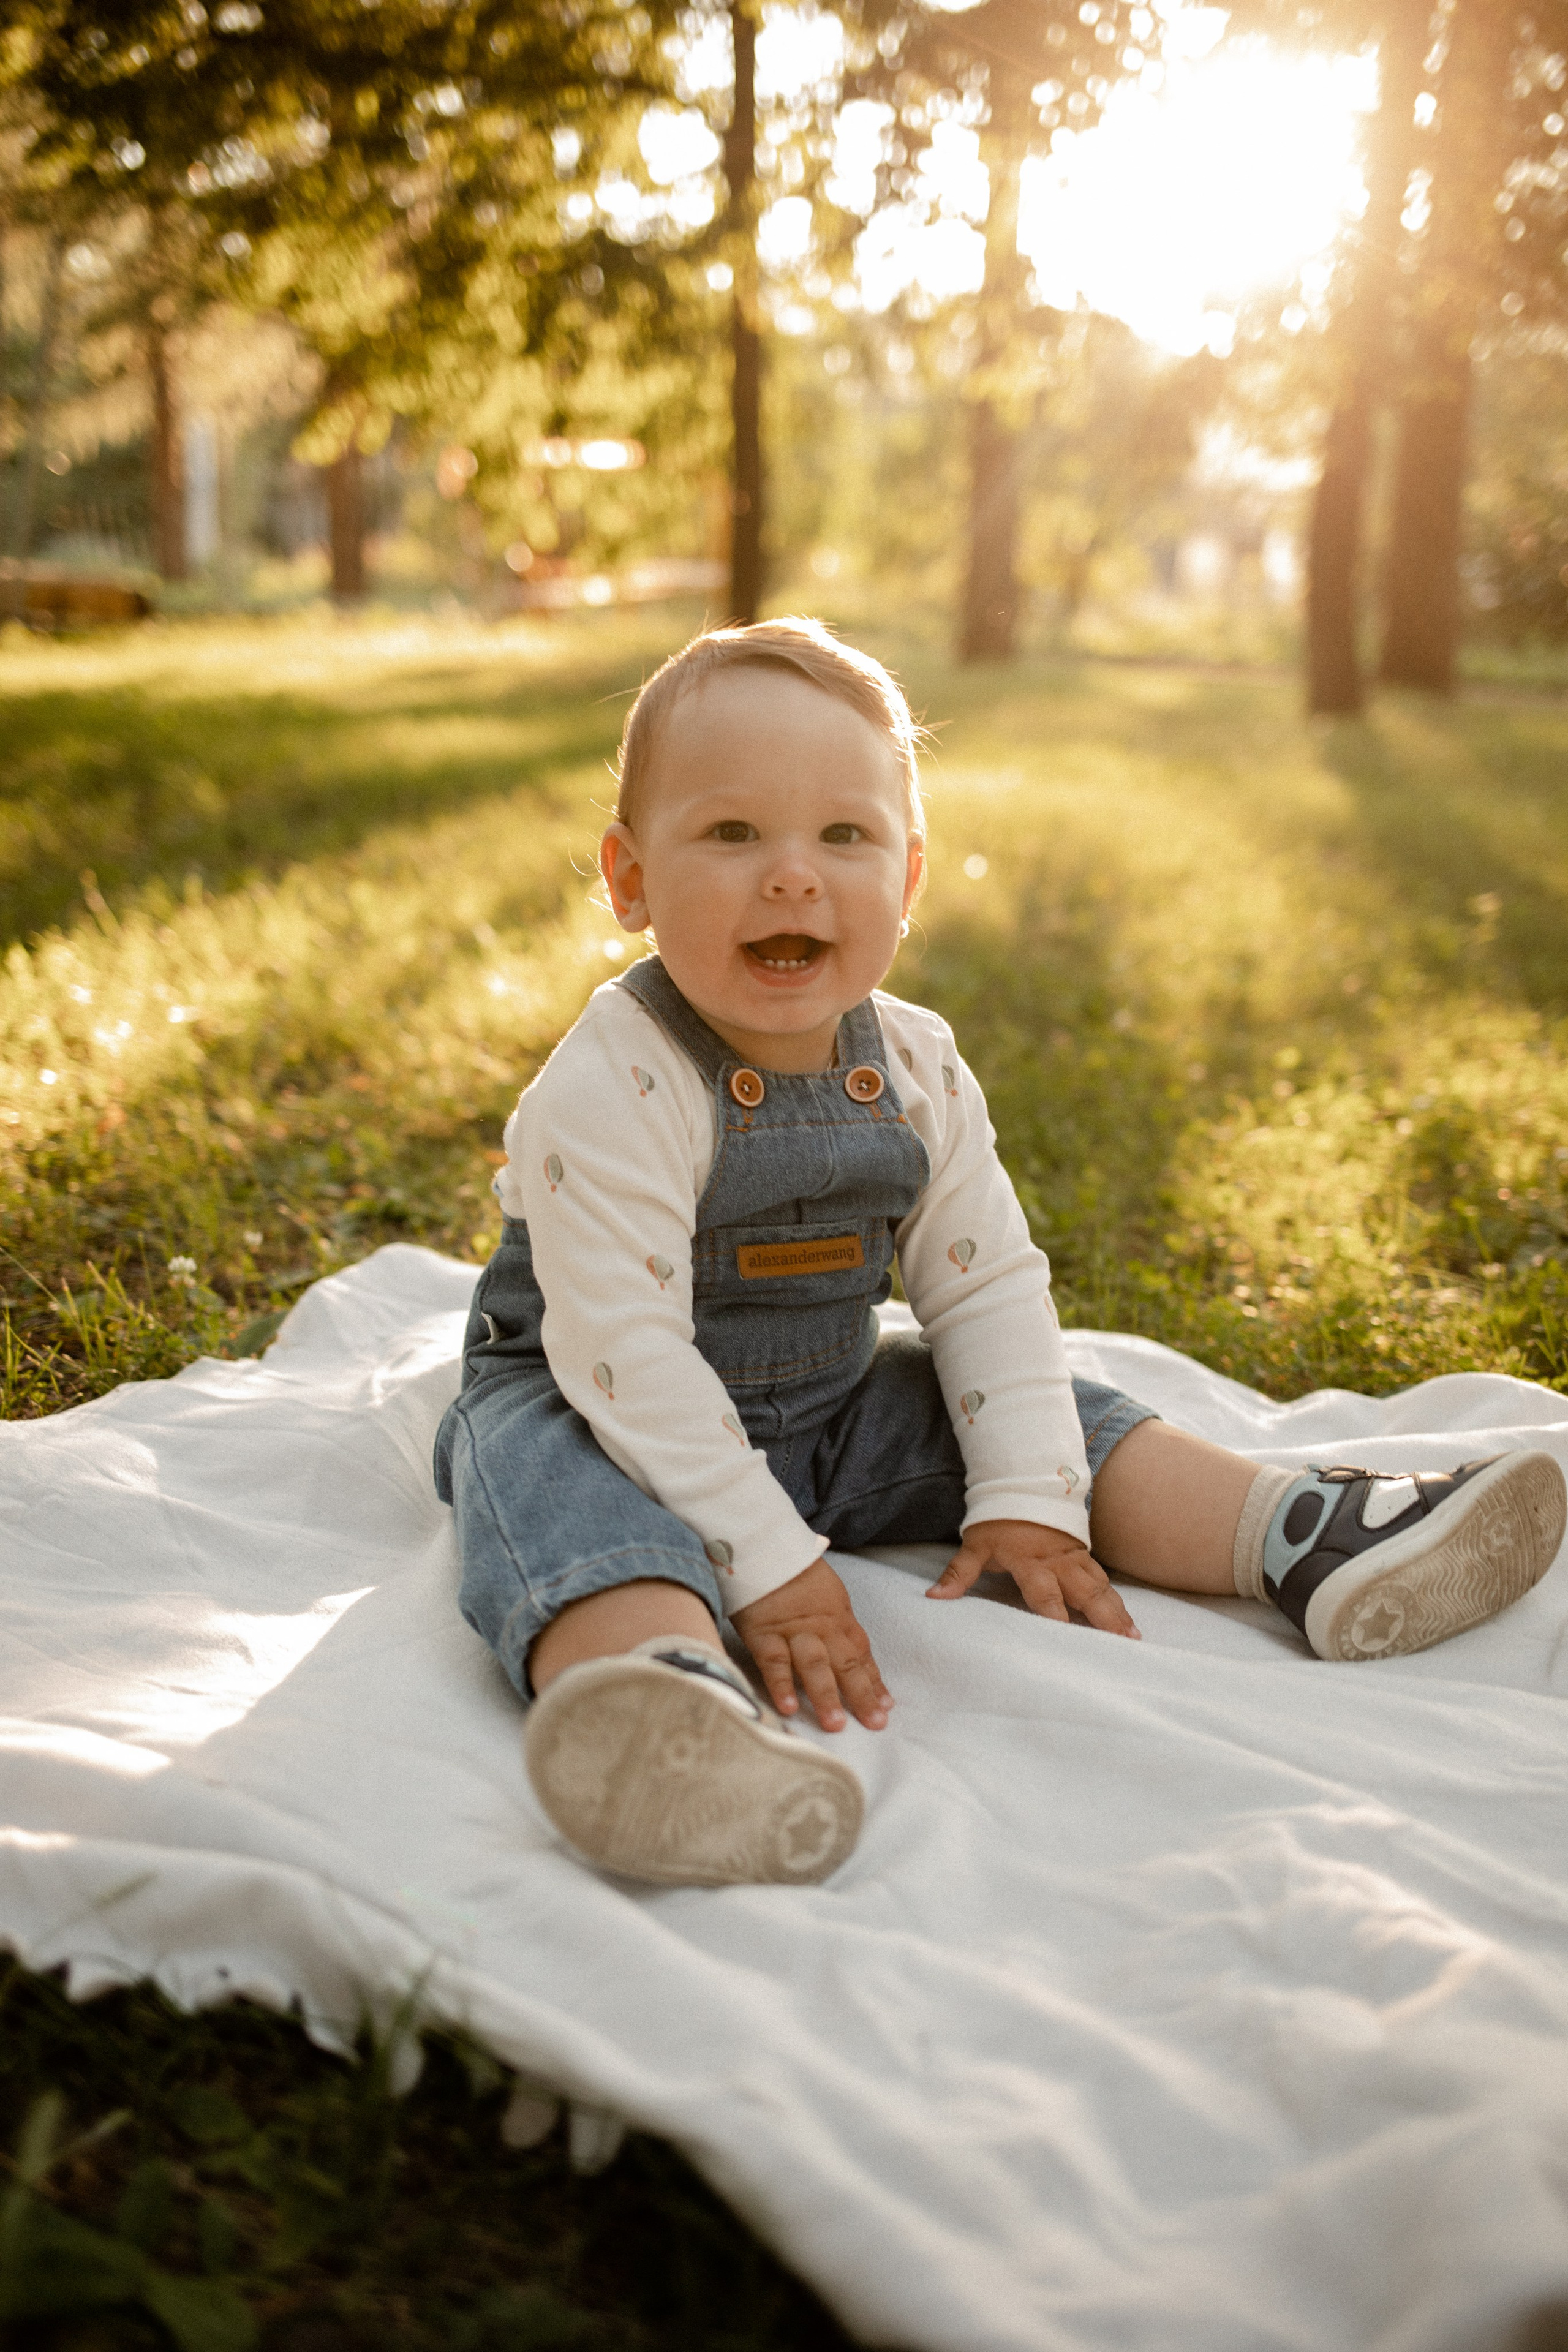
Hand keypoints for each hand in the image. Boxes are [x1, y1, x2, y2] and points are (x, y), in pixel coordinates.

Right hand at [732, 1558, 892, 1732]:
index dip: (875, 1682)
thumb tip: (851, 1654)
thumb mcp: (828, 1593)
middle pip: (846, 1664)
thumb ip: (837, 1623)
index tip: (886, 1708)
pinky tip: (789, 1709)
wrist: (764, 1546)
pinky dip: (782, 1685)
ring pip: (815, 1666)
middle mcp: (822, 1628)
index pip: (862, 1655)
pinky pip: (775, 1662)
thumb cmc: (795, 1570)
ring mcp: (794, 1632)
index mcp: (839, 1618)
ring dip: (826, 1696)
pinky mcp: (764, 1633)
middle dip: (861, 1695)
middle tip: (875, 1724)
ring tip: (836, 1724)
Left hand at [927, 1518, 1139, 1638]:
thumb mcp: (975, 1545)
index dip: (1055, 1614)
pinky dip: (1116, 1600)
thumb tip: (934, 1596)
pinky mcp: (1083, 1555)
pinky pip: (1103, 1580)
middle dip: (1103, 1617)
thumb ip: (959, 1573)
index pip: (1044, 1593)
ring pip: (1100, 1587)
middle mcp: (1057, 1562)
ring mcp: (1074, 1558)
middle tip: (1122, 1642)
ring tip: (1133, 1636)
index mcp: (1029, 1561)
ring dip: (1116, 1611)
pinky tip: (1127, 1620)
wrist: (1022, 1484)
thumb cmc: (996, 1521)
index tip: (1067, 1635)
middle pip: (1084, 1592)